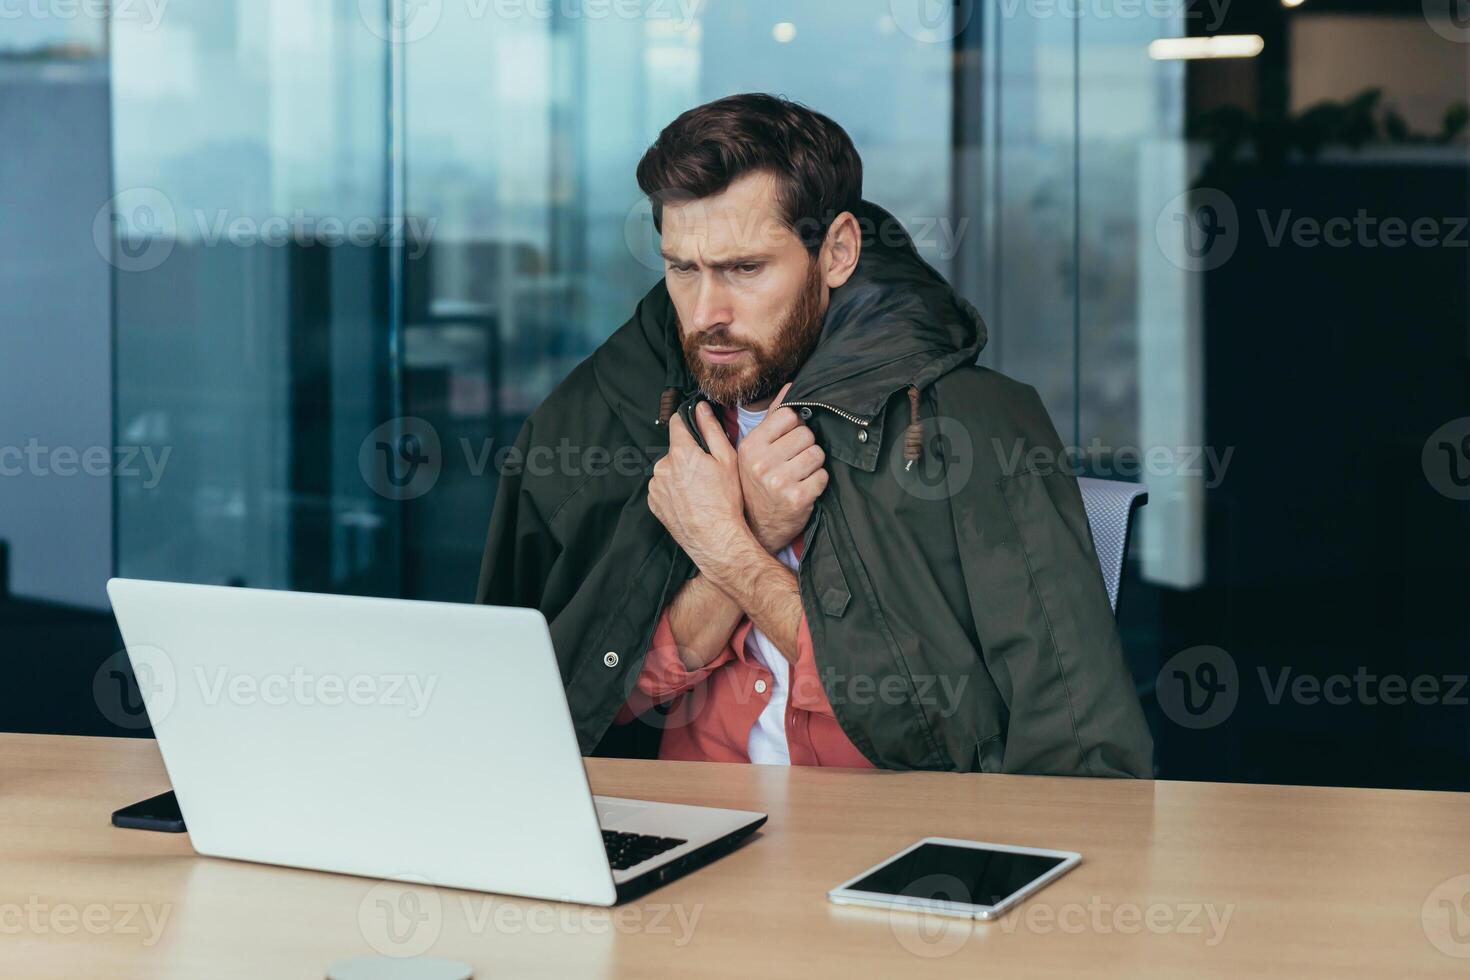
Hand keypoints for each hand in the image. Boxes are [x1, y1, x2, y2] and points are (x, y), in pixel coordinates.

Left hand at [647, 402, 754, 568]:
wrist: (716, 539)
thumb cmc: (725, 502)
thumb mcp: (727, 460)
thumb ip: (712, 430)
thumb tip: (701, 408)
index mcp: (681, 453)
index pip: (677, 424)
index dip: (687, 423)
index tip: (693, 427)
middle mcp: (662, 467)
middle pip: (674, 450)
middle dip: (687, 456)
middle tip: (706, 472)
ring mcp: (655, 486)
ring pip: (667, 470)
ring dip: (679, 474)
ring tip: (699, 490)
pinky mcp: (653, 502)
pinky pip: (662, 488)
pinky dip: (672, 490)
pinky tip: (690, 500)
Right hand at [737, 383, 828, 552]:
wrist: (758, 526)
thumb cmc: (758, 482)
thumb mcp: (756, 449)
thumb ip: (774, 417)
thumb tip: (791, 386)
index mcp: (751, 445)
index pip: (789, 415)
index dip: (795, 427)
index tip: (787, 442)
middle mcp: (762, 462)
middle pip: (806, 434)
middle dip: (805, 447)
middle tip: (793, 462)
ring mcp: (779, 480)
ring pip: (817, 454)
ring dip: (813, 465)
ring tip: (798, 475)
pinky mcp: (797, 497)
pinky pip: (823, 476)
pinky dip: (818, 483)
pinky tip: (804, 489)